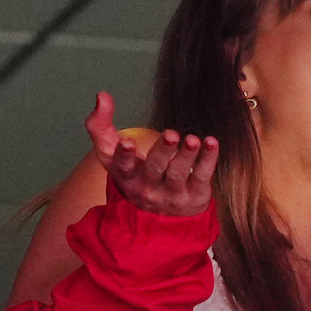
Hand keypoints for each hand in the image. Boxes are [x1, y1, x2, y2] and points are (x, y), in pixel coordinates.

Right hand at [85, 92, 216, 216]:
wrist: (157, 216)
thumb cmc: (133, 174)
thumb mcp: (112, 154)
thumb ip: (100, 126)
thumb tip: (102, 95)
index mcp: (126, 176)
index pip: (122, 167)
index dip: (124, 155)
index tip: (127, 141)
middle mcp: (147, 187)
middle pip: (154, 169)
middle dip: (163, 151)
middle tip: (171, 134)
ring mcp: (171, 194)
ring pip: (178, 174)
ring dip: (187, 156)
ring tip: (193, 140)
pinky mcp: (194, 196)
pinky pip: (201, 177)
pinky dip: (207, 160)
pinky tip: (211, 142)